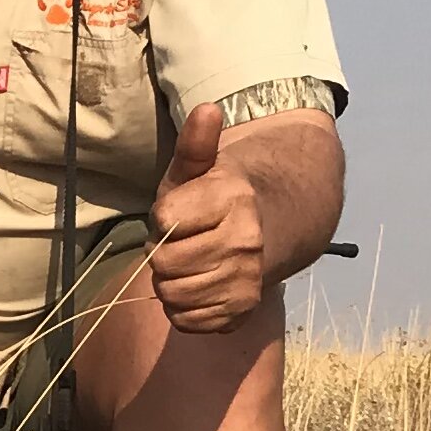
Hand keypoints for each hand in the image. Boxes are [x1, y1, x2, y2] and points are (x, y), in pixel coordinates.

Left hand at [145, 104, 268, 333]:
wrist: (269, 231)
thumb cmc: (216, 198)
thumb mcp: (199, 168)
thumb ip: (195, 143)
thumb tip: (207, 109)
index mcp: (232, 200)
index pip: (163, 222)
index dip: (161, 219)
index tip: (178, 214)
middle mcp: (245, 242)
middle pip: (164, 263)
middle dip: (162, 252)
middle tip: (181, 241)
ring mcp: (246, 280)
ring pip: (171, 294)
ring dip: (170, 281)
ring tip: (190, 262)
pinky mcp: (240, 311)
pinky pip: (185, 320)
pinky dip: (183, 308)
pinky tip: (198, 285)